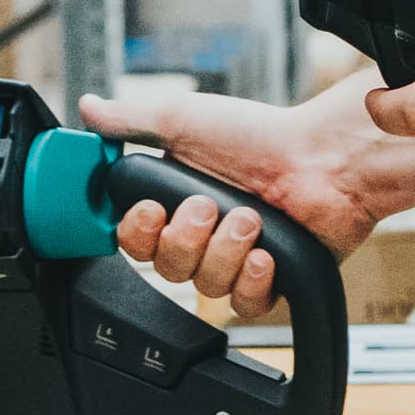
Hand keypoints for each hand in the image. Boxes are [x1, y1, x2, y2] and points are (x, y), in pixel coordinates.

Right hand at [80, 76, 414, 313]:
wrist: (327, 158)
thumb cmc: (263, 135)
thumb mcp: (185, 119)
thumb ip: (131, 120)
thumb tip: (88, 109)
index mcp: (176, 202)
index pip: (134, 241)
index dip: (137, 233)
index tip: (151, 211)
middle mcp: (203, 235)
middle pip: (166, 268)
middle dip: (186, 238)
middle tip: (209, 206)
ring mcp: (236, 261)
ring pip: (205, 287)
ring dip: (225, 250)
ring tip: (252, 218)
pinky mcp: (271, 282)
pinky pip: (244, 305)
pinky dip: (253, 281)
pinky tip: (265, 255)